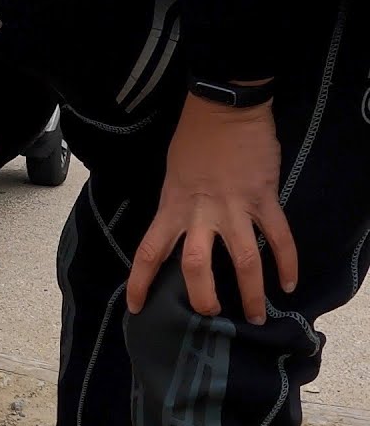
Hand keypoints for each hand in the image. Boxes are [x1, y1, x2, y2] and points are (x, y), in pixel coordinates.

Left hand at [126, 91, 298, 324]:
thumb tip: (181, 235)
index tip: (137, 308)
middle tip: (210, 314)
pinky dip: (287, 262)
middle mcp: (200, 213)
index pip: (149, 252)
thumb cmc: (193, 140)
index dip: (140, 282)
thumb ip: (177, 208)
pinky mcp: (264, 199)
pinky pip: (279, 237)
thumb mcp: (172, 176)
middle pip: (196, 265)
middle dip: (202, 297)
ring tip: (256, 316)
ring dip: (250, 292)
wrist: (224, 109)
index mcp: (172, 207)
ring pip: (243, 260)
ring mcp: (235, 207)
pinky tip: (288, 283)